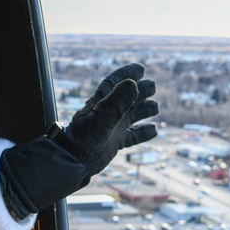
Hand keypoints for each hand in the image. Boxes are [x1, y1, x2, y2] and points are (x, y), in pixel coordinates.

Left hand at [0, 64, 158, 218]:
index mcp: (101, 101)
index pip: (115, 82)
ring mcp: (112, 127)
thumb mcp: (103, 116)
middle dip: (140, 91)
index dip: (128, 74)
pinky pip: (132, 136)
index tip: (140, 68)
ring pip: (132, 115)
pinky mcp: (115, 142)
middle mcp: (108, 112)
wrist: (75, 160)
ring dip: (143, 110)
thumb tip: (133, 83)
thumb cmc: (85, 137)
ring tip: (155, 107)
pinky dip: (143, 133)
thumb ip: (118, 101)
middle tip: (153, 86)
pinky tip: (154, 130)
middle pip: (127, 97)